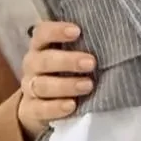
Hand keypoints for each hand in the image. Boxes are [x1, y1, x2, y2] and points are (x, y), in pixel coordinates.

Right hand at [17, 20, 95, 140]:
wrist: (40, 106)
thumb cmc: (61, 74)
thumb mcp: (68, 58)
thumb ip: (80, 48)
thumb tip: (110, 40)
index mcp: (40, 47)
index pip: (42, 33)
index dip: (57, 31)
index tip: (77, 31)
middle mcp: (32, 65)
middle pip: (44, 60)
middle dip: (67, 61)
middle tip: (91, 62)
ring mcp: (29, 88)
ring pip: (42, 85)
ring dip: (66, 85)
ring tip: (88, 85)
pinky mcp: (31, 110)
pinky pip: (40, 109)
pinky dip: (56, 107)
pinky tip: (72, 105)